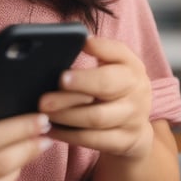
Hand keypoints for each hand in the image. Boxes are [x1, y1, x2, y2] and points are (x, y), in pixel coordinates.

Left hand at [39, 36, 153, 159]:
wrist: (136, 125)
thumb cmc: (115, 86)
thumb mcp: (113, 64)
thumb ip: (98, 50)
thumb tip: (77, 39)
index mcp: (132, 66)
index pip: (116, 54)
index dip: (94, 55)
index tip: (63, 73)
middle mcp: (137, 90)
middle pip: (105, 87)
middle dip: (72, 91)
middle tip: (44, 98)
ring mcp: (134, 118)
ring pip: (96, 118)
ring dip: (66, 115)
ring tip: (43, 112)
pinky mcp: (126, 141)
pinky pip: (94, 140)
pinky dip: (69, 135)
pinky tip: (50, 129)